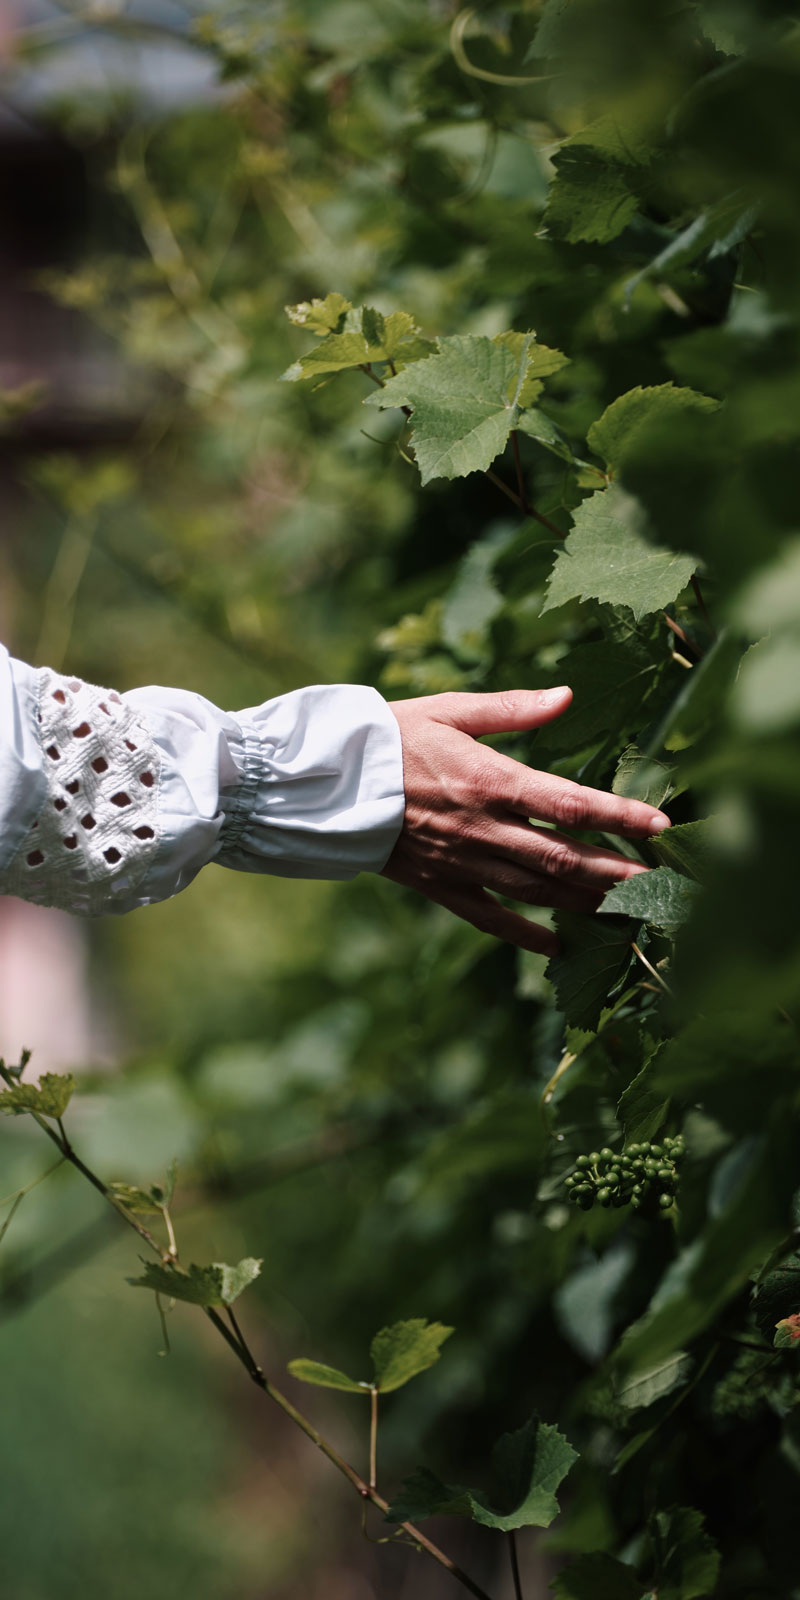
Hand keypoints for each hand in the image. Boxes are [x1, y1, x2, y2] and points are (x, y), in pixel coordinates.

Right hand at [382, 688, 669, 954]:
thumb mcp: (451, 709)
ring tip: (628, 909)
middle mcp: (483, 828)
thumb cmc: (390, 735)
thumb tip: (567, 696)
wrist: (326, 782)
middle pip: (564, 857)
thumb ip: (513, 708)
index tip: (660, 826)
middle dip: (618, 872)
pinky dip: (526, 934)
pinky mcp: (441, 885)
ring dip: (585, 902)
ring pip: (536, 891)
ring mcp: (463, 862)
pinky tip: (558, 945)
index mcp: (490, 780)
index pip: (570, 804)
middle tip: (661, 883)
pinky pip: (490, 917)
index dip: (620, 817)